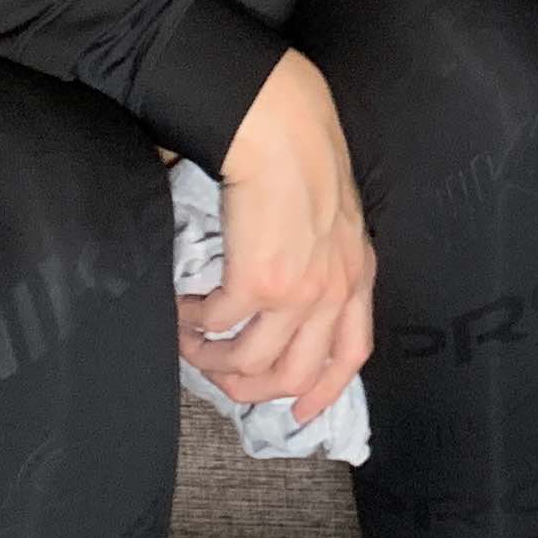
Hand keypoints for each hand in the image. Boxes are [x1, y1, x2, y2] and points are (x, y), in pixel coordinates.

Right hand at [179, 50, 373, 420]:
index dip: (324, 390)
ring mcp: (300, 293)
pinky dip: (193, 325)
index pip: (351, 352)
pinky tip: (181, 309)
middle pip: (295, 374)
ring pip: (251, 362)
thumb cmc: (300, 152)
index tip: (300, 413)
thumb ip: (321, 254)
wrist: (281, 124)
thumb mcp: (333, 214)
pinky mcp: (260, 283)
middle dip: (249, 388)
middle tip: (217, 378)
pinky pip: (219, 325)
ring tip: (188, 340)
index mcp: (356, 273)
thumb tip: (278, 287)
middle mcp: (334, 291)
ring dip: (211, 360)